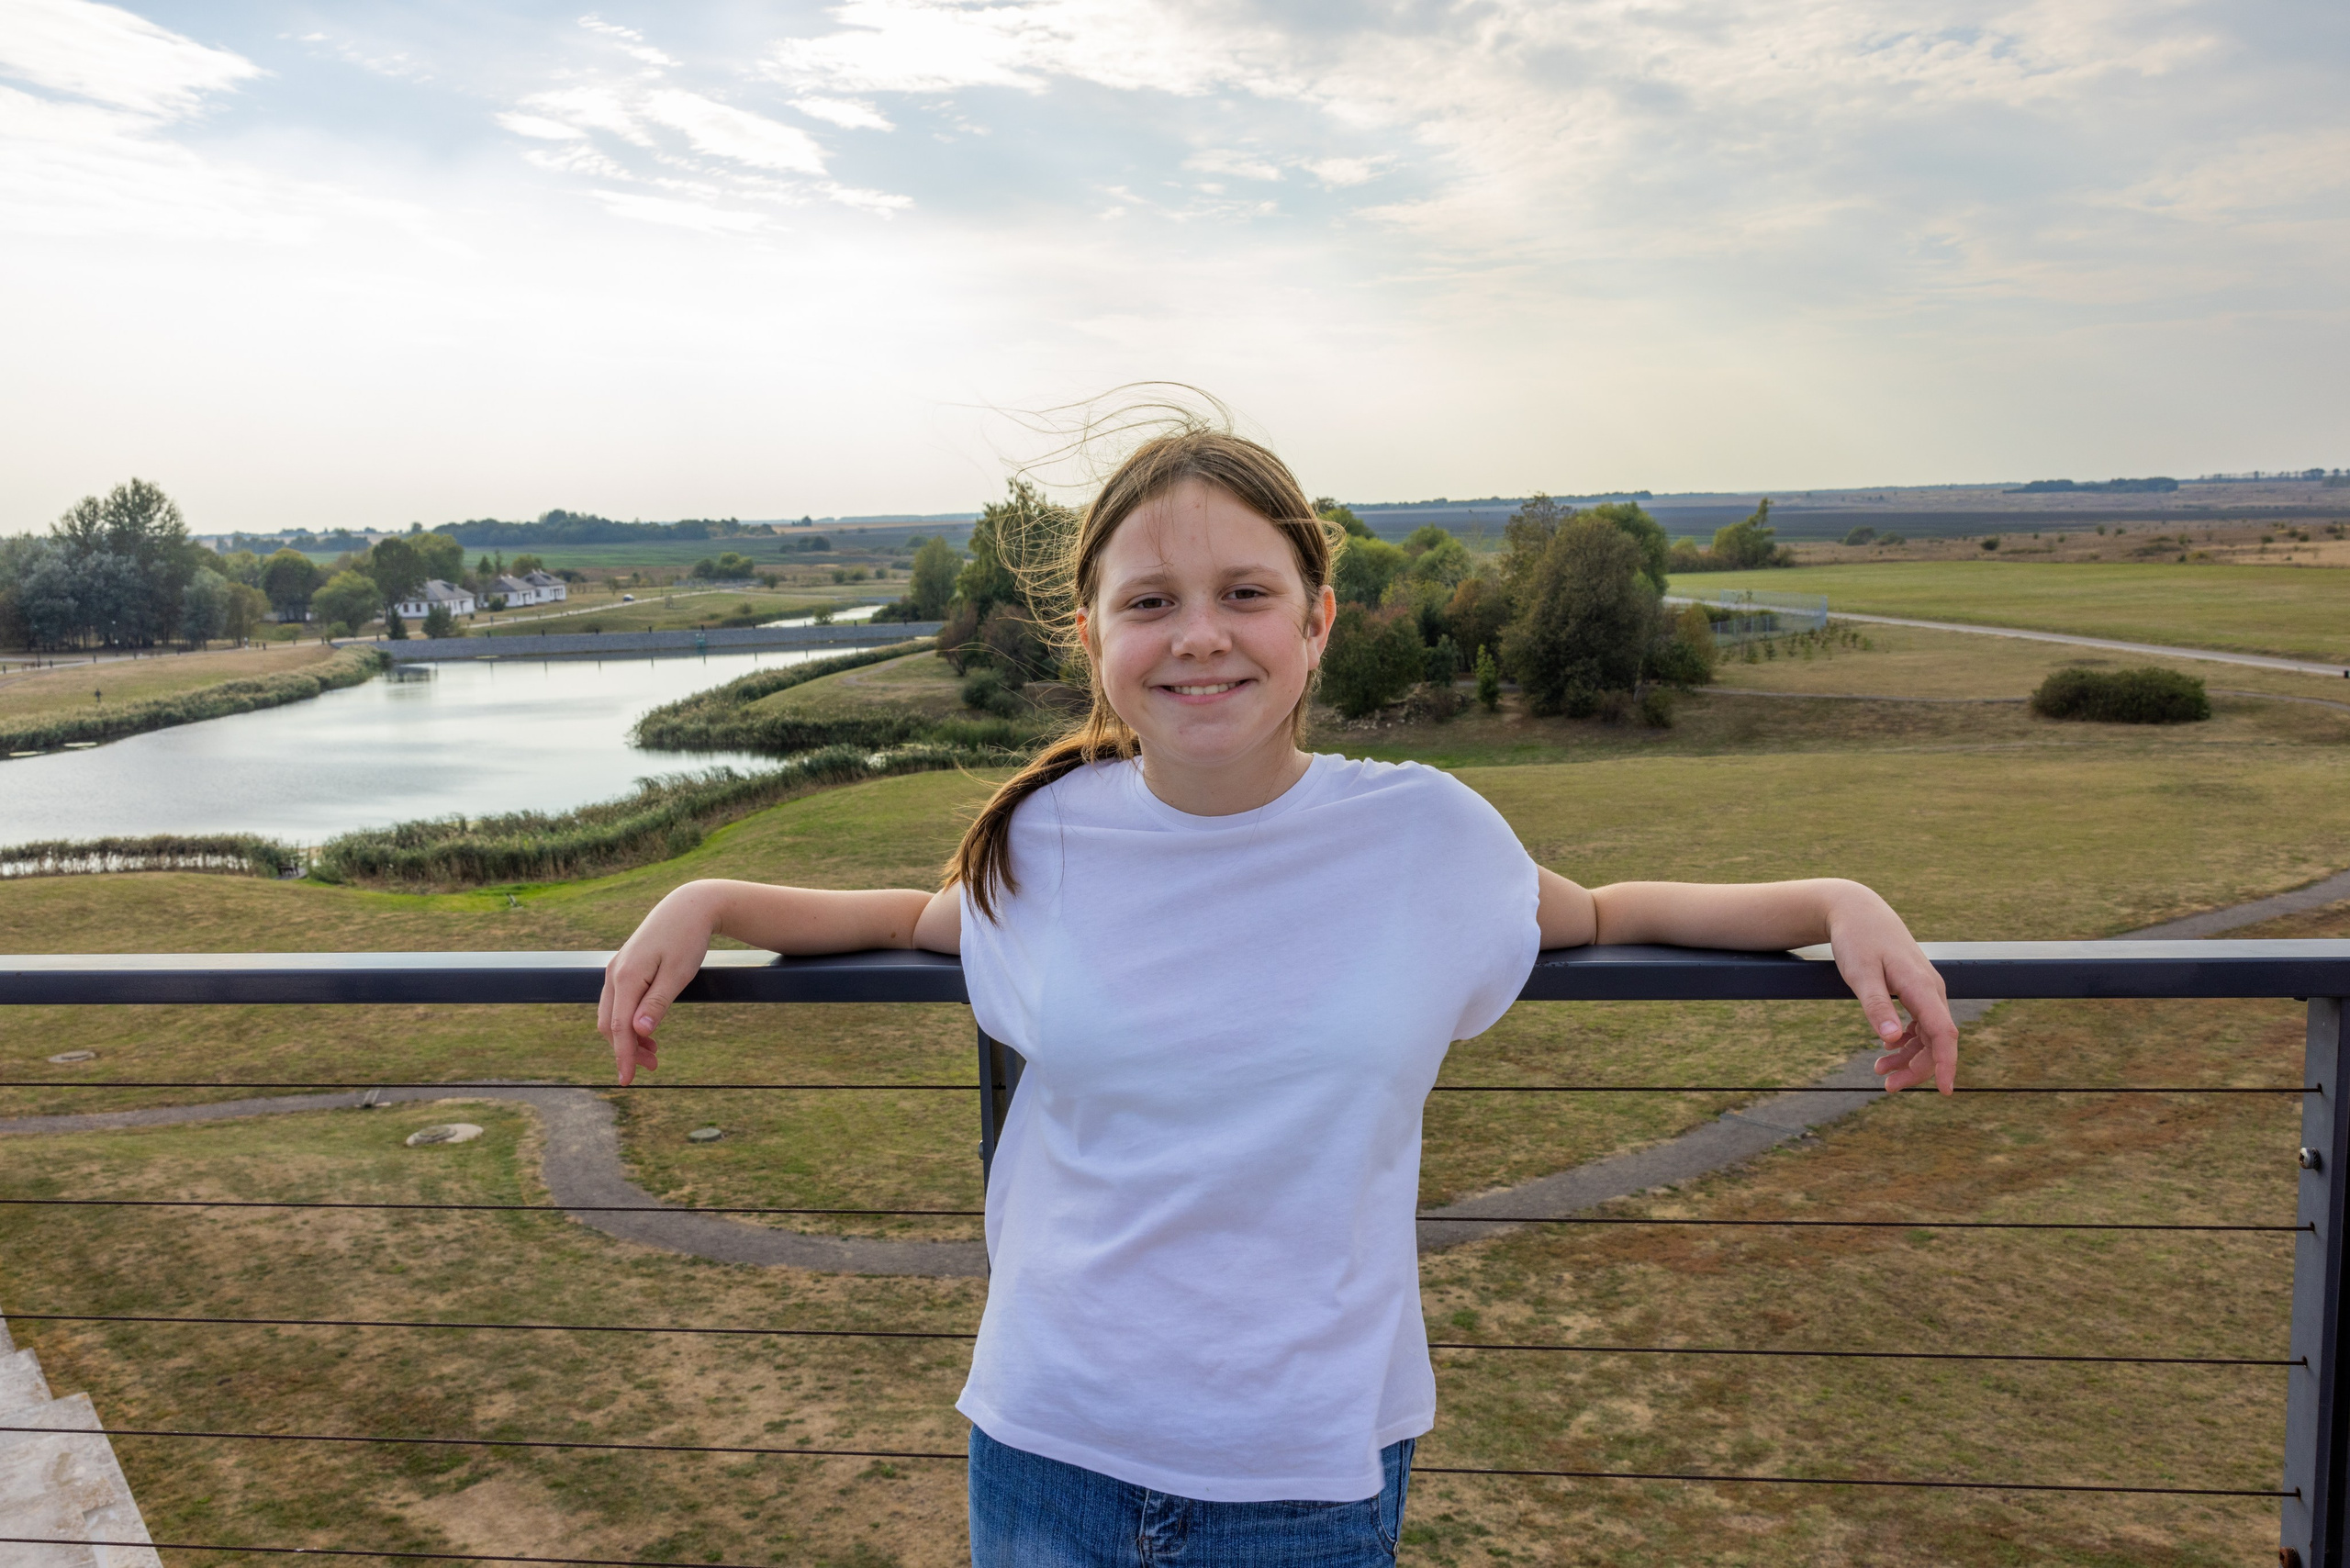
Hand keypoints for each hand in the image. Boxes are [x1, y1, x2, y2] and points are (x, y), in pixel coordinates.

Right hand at [597, 883, 721, 1084]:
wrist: (688, 907)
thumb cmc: (687, 939)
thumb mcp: (678, 974)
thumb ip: (657, 1003)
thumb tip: (638, 1032)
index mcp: (627, 976)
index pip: (619, 1027)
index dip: (623, 1056)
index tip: (627, 1081)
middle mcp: (615, 973)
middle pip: (610, 1024)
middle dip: (627, 1050)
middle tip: (653, 1067)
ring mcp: (617, 969)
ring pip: (613, 1014)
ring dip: (628, 1037)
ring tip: (654, 1053)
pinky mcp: (624, 968)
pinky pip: (619, 1002)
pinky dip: (629, 1021)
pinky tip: (647, 1030)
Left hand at [1825, 884, 1958, 1093]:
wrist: (1858, 911)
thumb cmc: (1857, 940)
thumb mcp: (1860, 973)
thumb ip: (1876, 1005)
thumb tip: (1892, 1039)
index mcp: (1922, 986)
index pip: (1943, 1033)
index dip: (1946, 1063)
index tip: (1944, 1091)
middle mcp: (1932, 990)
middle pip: (1937, 1040)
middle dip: (1918, 1068)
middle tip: (1888, 1086)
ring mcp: (1927, 990)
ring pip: (1929, 1034)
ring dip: (1910, 1057)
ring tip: (1880, 1072)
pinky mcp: (1917, 990)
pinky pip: (1921, 1023)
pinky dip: (1907, 1041)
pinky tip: (1888, 1050)